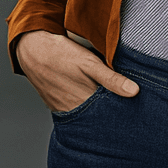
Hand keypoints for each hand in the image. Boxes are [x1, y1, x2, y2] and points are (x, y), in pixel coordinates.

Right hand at [15, 30, 139, 112]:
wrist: (32, 50)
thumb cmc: (62, 55)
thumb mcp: (89, 63)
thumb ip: (111, 78)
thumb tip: (135, 92)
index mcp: (85, 102)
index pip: (109, 115)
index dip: (122, 112)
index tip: (135, 111)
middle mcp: (75, 111)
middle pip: (99, 117)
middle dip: (111, 114)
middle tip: (126, 111)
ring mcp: (64, 110)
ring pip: (87, 115)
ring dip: (98, 111)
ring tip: (110, 106)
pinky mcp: (57, 105)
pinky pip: (75, 111)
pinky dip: (84, 107)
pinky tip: (90, 99)